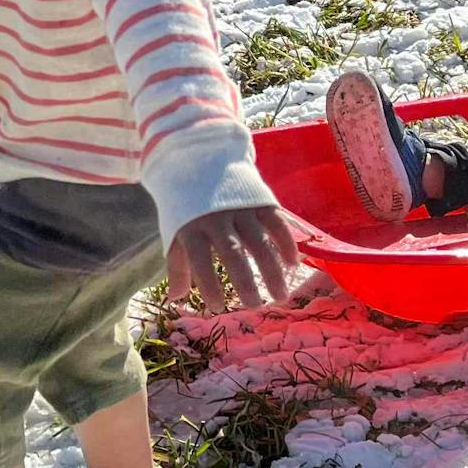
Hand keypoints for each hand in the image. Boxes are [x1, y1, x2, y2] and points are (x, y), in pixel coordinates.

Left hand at [166, 205, 304, 313]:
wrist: (199, 160)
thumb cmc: (186, 206)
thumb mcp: (175, 231)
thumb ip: (178, 265)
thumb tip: (176, 299)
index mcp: (192, 227)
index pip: (199, 261)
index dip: (208, 285)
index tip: (217, 307)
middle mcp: (217, 217)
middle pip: (233, 253)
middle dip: (245, 281)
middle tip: (255, 306)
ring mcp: (241, 207)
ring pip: (260, 241)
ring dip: (272, 270)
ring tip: (280, 295)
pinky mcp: (259, 199)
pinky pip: (276, 222)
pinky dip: (286, 243)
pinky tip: (292, 263)